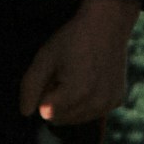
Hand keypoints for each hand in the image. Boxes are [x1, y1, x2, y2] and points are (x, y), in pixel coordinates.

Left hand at [19, 0, 137, 126]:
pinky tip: (92, 79)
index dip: (45, 93)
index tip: (53, 74)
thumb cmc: (72, 39)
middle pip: (61, 119)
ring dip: (71, 103)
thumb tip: (26, 112)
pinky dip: (88, 101)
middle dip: (57, 101)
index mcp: (76, 93)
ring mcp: (109, 103)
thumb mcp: (45, 57)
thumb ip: (30, 87)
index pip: (46, 113)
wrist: (107, 24)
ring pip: (76, 119)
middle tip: (65, 73)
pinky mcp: (117, 101)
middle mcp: (96, 103)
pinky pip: (93, 112)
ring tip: (78, 75)